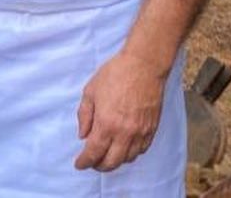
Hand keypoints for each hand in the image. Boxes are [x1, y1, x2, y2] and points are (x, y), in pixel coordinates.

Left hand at [74, 51, 165, 171]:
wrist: (144, 64)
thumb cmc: (116, 74)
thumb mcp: (91, 90)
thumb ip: (84, 115)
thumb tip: (83, 135)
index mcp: (106, 123)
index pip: (93, 153)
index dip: (84, 162)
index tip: (79, 164)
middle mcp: (124, 132)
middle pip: (111, 163)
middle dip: (98, 166)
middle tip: (92, 162)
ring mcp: (140, 132)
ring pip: (127, 159)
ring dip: (115, 161)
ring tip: (108, 154)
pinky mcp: (152, 128)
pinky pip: (141, 150)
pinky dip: (131, 153)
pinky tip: (124, 147)